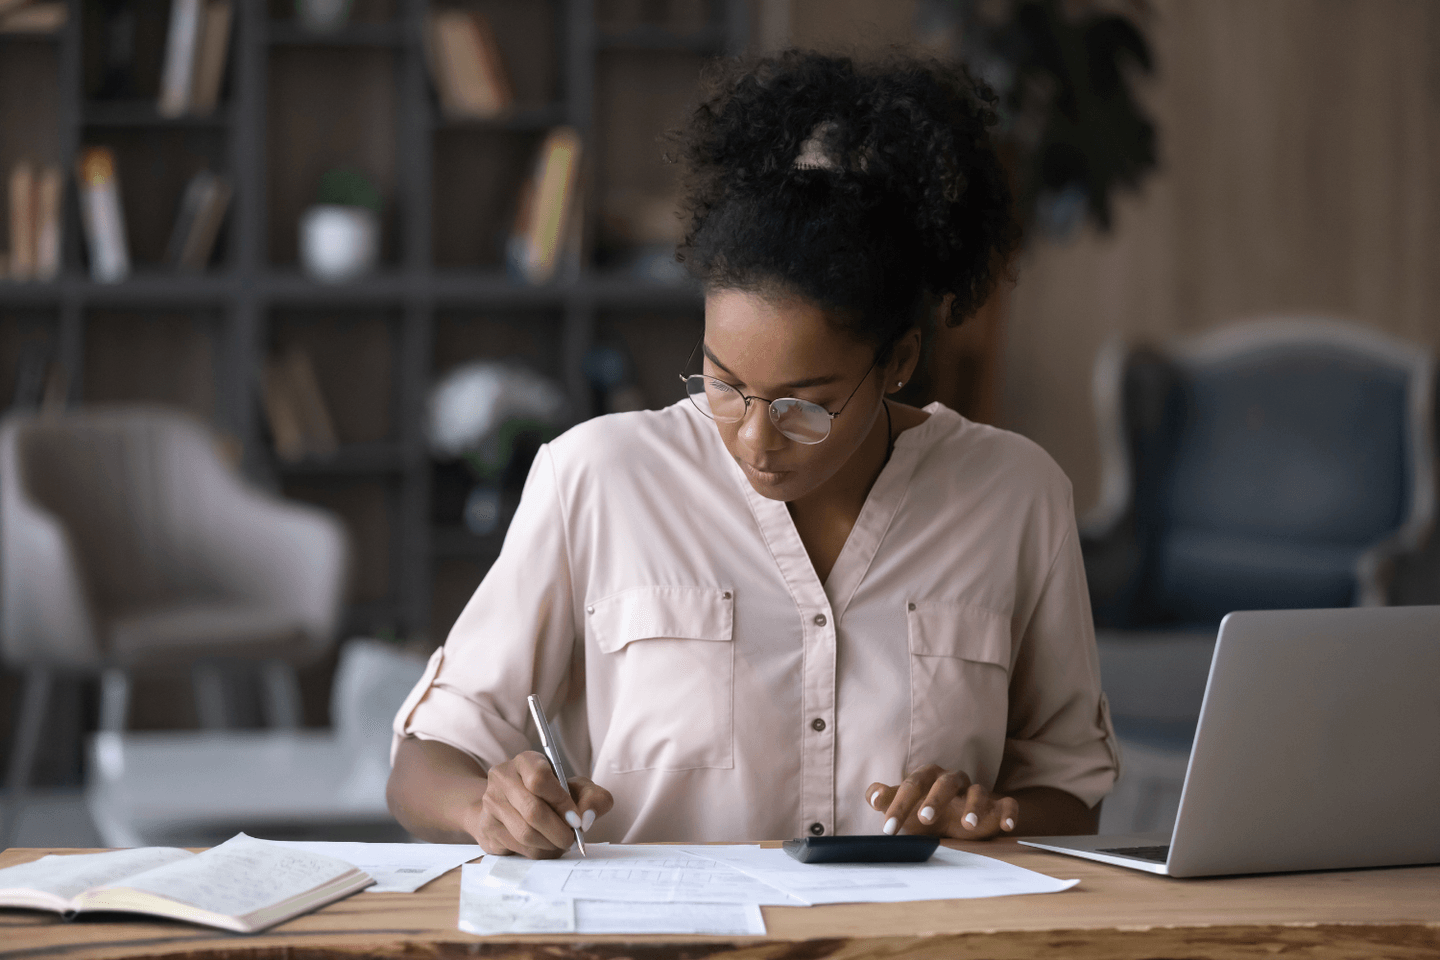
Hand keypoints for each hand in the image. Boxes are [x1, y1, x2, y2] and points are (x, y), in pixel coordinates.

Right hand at [468, 750, 612, 857]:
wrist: (511, 806)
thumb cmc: (550, 795)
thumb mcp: (577, 789)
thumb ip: (593, 798)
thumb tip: (586, 820)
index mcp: (525, 761)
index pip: (539, 778)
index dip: (561, 802)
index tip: (576, 818)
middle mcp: (502, 778)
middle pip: (532, 811)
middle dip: (558, 831)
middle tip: (570, 839)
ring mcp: (491, 803)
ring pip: (524, 834)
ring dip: (549, 845)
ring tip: (558, 843)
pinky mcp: (486, 828)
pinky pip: (516, 848)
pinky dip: (537, 851)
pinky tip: (544, 846)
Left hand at [866, 764, 1018, 839]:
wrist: (959, 822)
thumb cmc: (926, 812)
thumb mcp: (905, 809)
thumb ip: (886, 800)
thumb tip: (871, 795)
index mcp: (928, 777)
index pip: (911, 786)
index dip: (898, 806)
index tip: (888, 829)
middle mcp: (953, 780)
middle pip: (944, 783)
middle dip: (934, 800)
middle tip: (924, 819)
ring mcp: (977, 791)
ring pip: (977, 791)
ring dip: (973, 806)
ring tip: (968, 826)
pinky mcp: (998, 805)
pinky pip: (1007, 804)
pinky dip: (1008, 813)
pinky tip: (1006, 826)